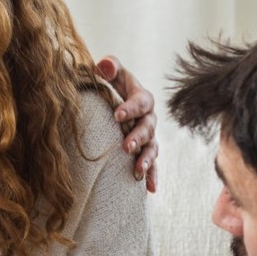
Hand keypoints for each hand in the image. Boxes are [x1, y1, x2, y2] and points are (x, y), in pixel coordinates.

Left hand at [96, 55, 158, 192]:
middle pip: (148, 127)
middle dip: (138, 137)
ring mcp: (148, 136)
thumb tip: (104, 66)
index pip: (141, 101)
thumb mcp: (109, 71)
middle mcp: (149, 117)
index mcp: (141, 97)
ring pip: (152, 148)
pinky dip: (152, 176)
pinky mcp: (144, 151)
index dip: (131, 108)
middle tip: (126, 146)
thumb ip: (109, 66)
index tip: (117, 115)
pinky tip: (151, 190)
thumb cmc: (110, 82)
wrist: (113, 99)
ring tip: (138, 170)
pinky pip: (152, 165)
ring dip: (146, 159)